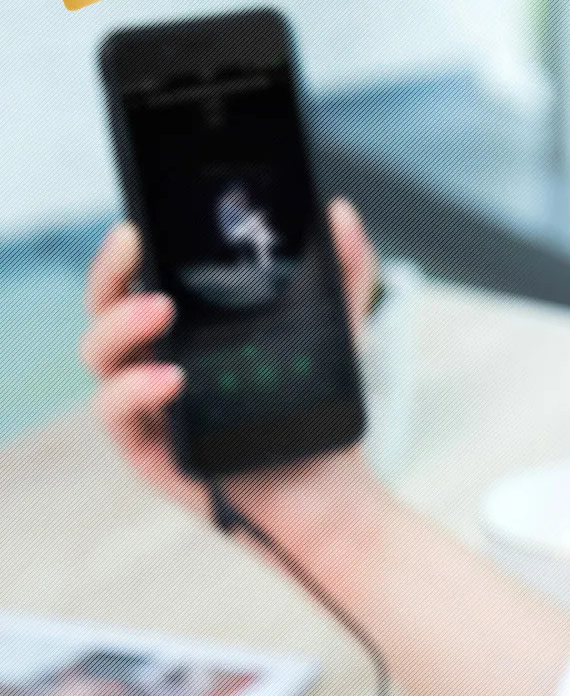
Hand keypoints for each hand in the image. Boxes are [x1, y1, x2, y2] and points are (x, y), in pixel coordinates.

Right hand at [80, 197, 381, 536]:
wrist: (331, 485)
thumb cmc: (317, 407)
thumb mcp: (337, 330)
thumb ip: (344, 271)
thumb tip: (341, 210)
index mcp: (188, 328)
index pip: (139, 278)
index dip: (129, 249)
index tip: (143, 219)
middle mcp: (157, 358)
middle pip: (104, 307)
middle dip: (110, 271)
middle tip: (137, 245)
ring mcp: (149, 404)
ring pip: (99, 354)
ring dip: (119, 325)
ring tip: (161, 310)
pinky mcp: (150, 448)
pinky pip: (115, 412)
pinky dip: (132, 389)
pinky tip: (170, 377)